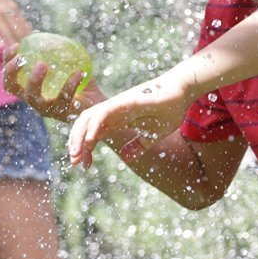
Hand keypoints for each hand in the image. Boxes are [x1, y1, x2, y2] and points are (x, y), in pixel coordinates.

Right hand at [0, 0, 29, 47]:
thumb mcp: (7, 4)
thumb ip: (15, 15)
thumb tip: (28, 29)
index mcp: (13, 6)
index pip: (23, 23)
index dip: (28, 35)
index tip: (34, 45)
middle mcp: (5, 9)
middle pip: (16, 28)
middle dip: (21, 40)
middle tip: (26, 51)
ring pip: (5, 30)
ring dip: (11, 41)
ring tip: (16, 51)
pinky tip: (1, 46)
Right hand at [2, 43, 94, 122]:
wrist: (100, 105)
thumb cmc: (82, 83)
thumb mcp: (69, 64)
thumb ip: (57, 52)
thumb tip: (42, 33)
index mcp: (31, 88)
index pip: (10, 76)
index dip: (7, 61)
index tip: (15, 45)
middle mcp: (34, 100)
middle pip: (12, 88)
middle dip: (12, 72)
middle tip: (22, 58)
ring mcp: (47, 110)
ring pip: (33, 98)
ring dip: (34, 80)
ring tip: (43, 64)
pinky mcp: (63, 115)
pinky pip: (64, 99)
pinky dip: (71, 83)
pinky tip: (79, 72)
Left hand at [67, 75, 190, 168]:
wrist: (183, 93)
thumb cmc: (170, 110)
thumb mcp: (153, 135)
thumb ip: (138, 145)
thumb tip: (125, 157)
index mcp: (118, 120)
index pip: (94, 134)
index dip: (85, 149)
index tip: (83, 165)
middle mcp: (113, 112)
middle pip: (85, 125)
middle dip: (76, 143)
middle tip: (74, 162)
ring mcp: (117, 105)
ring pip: (88, 117)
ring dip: (79, 135)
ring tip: (77, 154)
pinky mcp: (124, 101)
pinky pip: (103, 113)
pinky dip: (93, 126)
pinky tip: (91, 140)